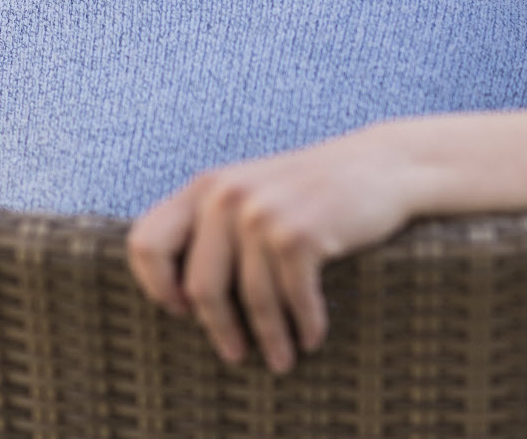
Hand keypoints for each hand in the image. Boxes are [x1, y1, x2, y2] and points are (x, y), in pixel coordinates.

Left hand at [126, 122, 425, 373]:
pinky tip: (312, 337)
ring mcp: (261, 213)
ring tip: (282, 359)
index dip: (156, 286)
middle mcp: (225, 195)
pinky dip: (305, 325)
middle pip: (199, 288)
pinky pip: (292, 299)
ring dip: (270, 339)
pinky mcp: (297, 233)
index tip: (181, 311)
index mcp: (204, 186)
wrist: (379, 166)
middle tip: (235, 354)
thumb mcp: (252, 191)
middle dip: (219, 330)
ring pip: (251, 300)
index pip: (147, 243)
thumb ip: (213, 223)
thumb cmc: (311, 191)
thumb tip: (179, 294)